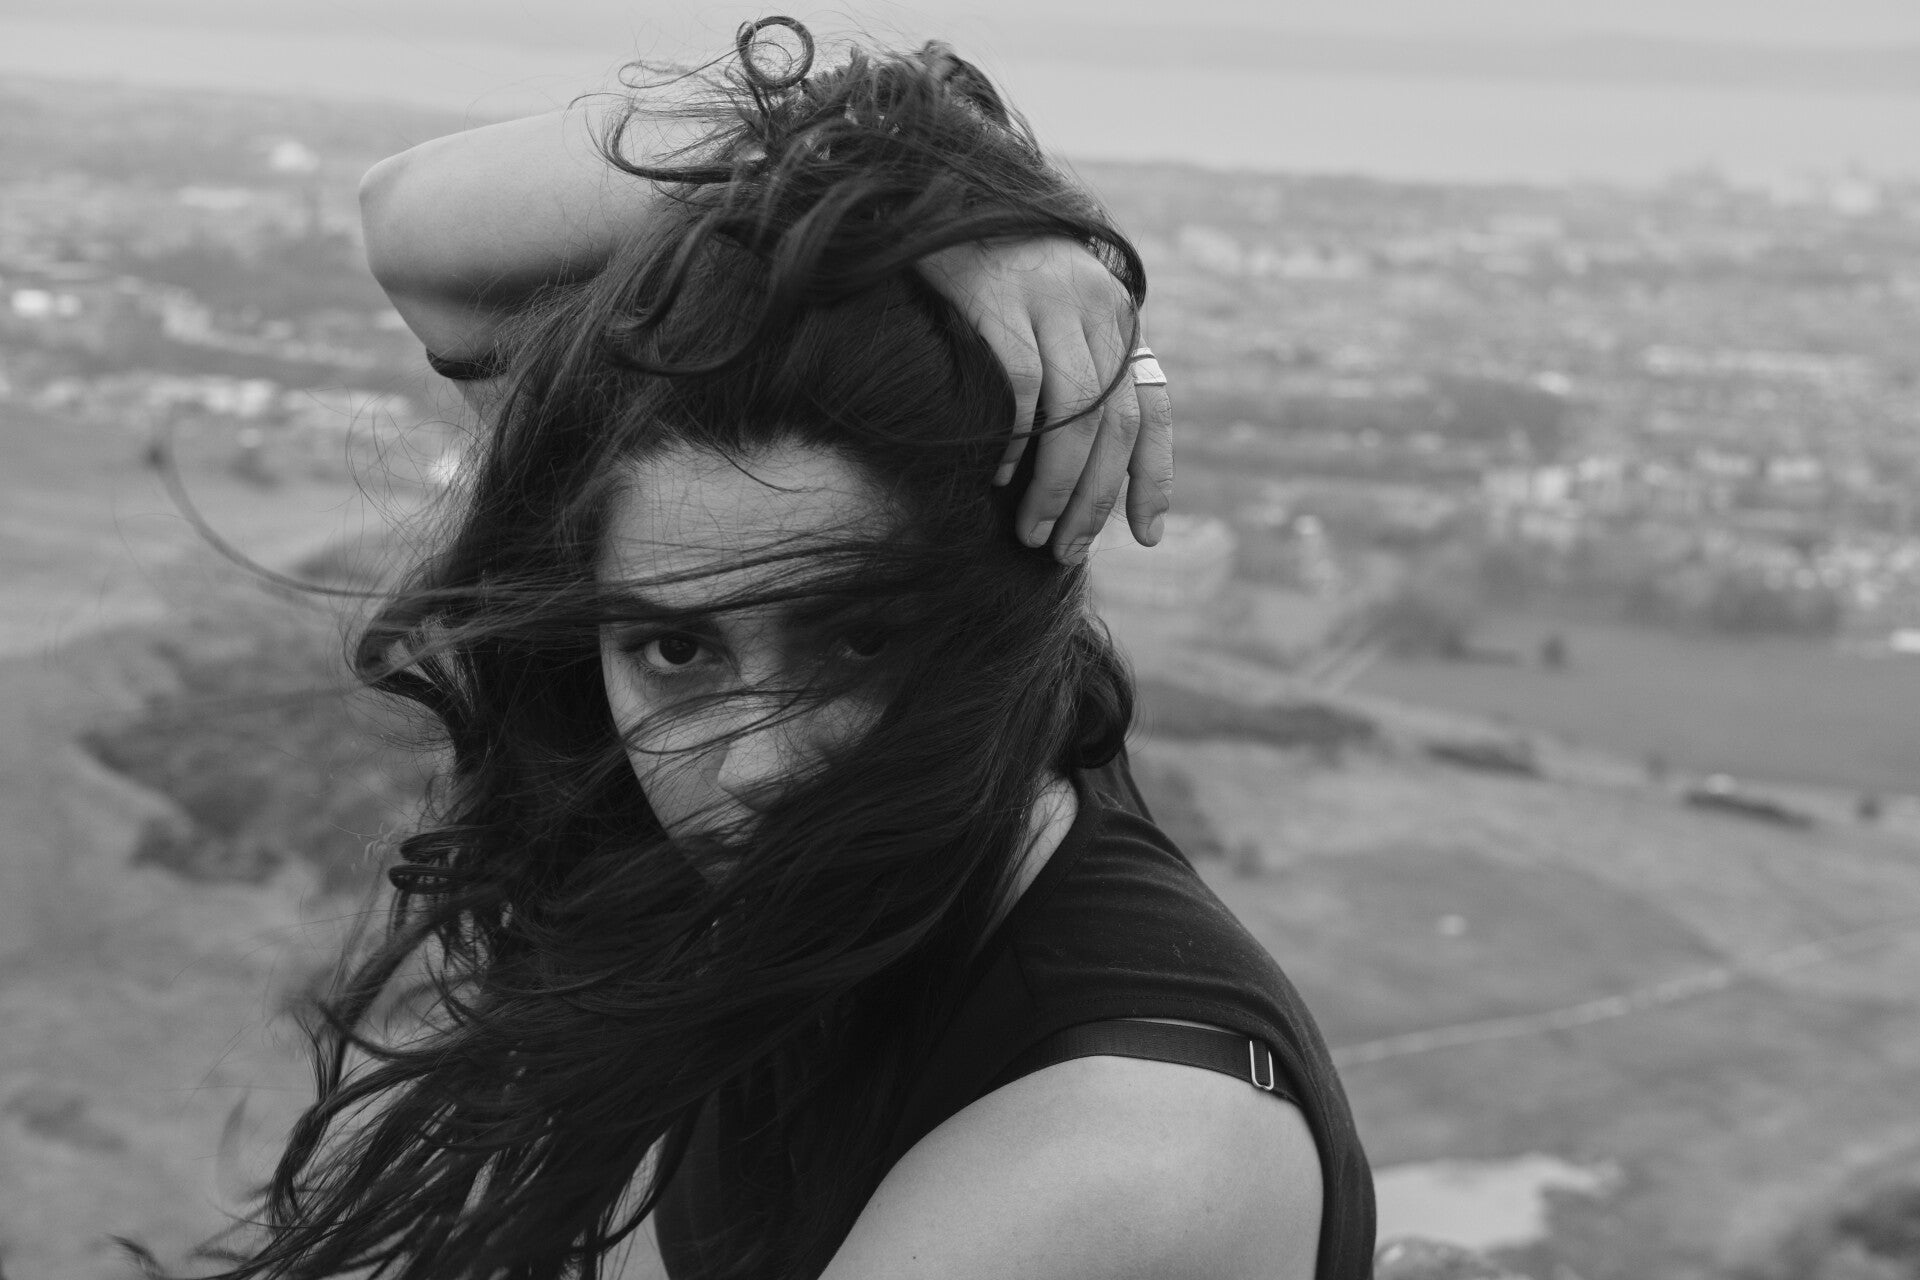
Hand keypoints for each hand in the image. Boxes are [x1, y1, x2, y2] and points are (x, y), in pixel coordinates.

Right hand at [916, 238, 1172, 562]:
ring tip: (1031, 532)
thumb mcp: (1054, 314)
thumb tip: (1084, 466)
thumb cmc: (993, 274)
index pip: (1149, 409)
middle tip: (1064, 550)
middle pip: (1112, 425)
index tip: (1146, 535)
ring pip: (1073, 416)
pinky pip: (1022, 387)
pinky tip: (1000, 477)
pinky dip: (1015, 441)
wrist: (943, 201)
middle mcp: (1098, 308)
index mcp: (1119, 317)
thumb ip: (1079, 369)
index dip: (1153, 478)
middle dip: (1093, 500)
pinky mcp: (1001, 300)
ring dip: (1055, 488)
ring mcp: (1051, 302)